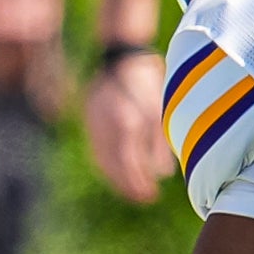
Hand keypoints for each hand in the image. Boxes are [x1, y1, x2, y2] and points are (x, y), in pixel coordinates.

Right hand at [84, 50, 172, 203]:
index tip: (151, 196)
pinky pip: (96, 148)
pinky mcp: (90, 118)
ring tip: (132, 189)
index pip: (129, 165)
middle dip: (127, 186)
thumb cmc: (149, 81)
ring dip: (116, 178)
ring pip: (101, 159)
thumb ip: (160, 142)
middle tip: (143, 198)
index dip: (139, 184)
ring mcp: (94, 122)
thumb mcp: (160, 110)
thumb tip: (163, 173)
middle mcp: (107, 126)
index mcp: (126, 124)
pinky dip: (106, 163)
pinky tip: (119, 170)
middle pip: (113, 167)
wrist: (124, 55)